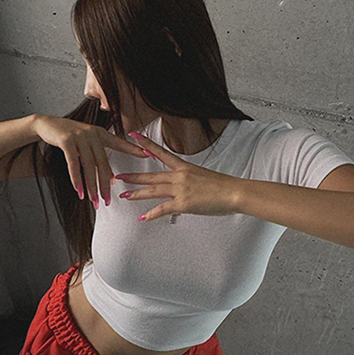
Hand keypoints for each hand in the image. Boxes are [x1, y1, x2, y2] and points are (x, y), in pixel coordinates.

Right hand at [33, 115, 148, 207]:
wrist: (47, 124)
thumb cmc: (69, 136)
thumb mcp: (86, 144)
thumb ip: (98, 158)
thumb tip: (111, 178)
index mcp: (100, 134)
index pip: (119, 143)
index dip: (133, 149)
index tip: (148, 155)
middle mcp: (92, 134)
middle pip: (102, 163)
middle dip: (105, 184)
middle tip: (108, 200)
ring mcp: (79, 137)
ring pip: (89, 166)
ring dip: (91, 186)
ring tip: (94, 201)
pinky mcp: (66, 141)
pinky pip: (73, 164)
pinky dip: (76, 179)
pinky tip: (79, 191)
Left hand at [115, 132, 239, 220]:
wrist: (234, 192)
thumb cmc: (224, 186)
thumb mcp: (204, 177)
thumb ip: (191, 180)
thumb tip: (187, 187)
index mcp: (185, 167)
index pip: (162, 153)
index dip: (147, 145)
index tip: (135, 137)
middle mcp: (180, 177)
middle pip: (151, 176)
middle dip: (134, 177)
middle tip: (119, 176)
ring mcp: (180, 190)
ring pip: (153, 191)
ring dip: (136, 193)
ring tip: (124, 195)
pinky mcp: (183, 204)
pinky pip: (162, 209)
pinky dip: (151, 214)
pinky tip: (143, 217)